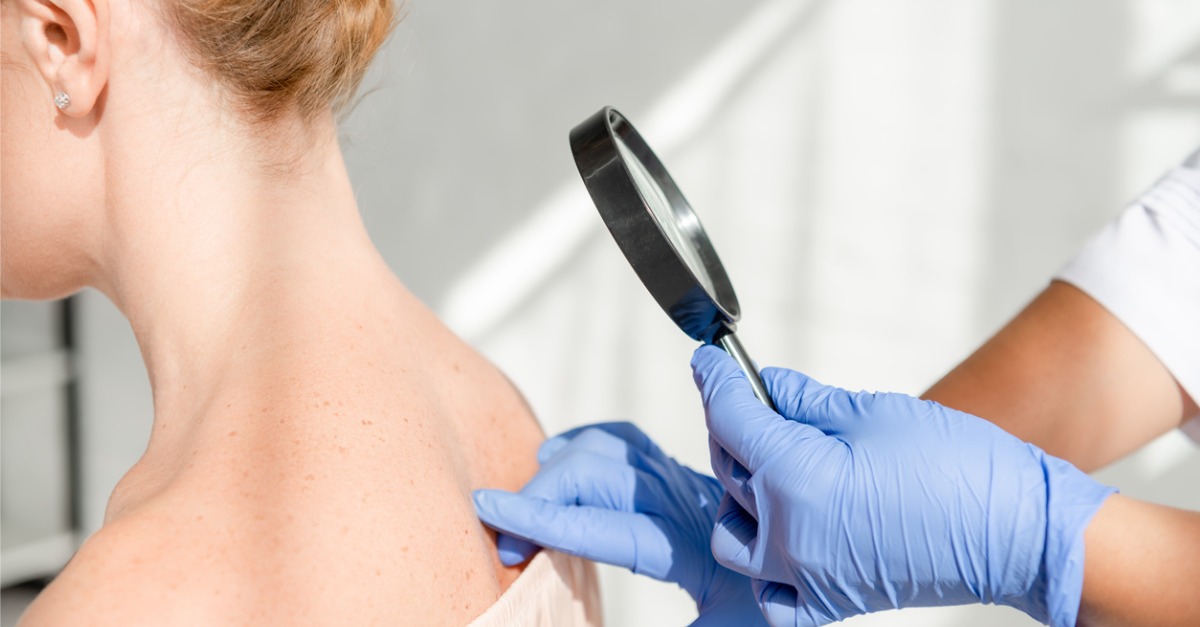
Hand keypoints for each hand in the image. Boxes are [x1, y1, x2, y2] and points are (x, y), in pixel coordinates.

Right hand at [473, 422, 764, 625]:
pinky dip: (582, 444)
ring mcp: (674, 477)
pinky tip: (560, 456)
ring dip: (557, 469)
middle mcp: (674, 498)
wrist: (817, 551)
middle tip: (503, 536)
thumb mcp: (734, 626)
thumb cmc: (772, 599)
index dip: (536, 517)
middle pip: (589, 476)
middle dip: (536, 499)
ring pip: (602, 450)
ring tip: (523, 501)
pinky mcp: (674, 470)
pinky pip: (622, 442)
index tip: (489, 509)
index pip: (593, 523)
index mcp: (680, 541)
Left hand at [691, 346, 1115, 626]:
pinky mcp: (830, 602)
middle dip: (733, 430)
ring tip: (774, 468)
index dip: (715, 383)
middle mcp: (789, 537)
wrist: (1018, 533)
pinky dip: (764, 569)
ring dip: (740, 498)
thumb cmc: (959, 468)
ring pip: (733, 535)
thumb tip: (766, 385)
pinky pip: (770, 595)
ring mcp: (806, 577)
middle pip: (727, 472)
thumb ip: (804, 401)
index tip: (708, 362)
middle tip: (757, 401)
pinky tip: (782, 535)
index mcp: (796, 481)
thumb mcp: (872, 412)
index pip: (730, 421)